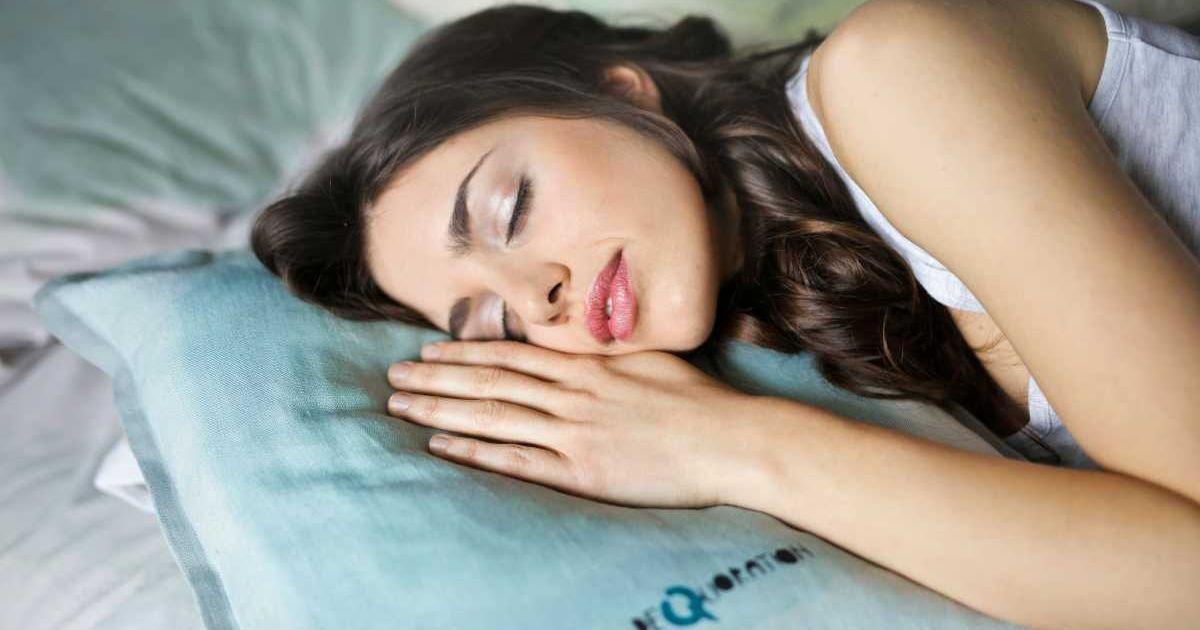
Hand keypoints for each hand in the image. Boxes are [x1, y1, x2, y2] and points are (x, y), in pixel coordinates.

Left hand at [384, 341, 767, 509]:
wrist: (730, 440)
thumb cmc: (698, 399)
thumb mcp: (650, 357)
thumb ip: (607, 350)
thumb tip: (580, 339)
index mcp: (587, 366)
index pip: (510, 354)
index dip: (464, 352)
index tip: (428, 350)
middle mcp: (571, 394)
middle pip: (489, 381)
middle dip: (437, 378)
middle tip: (394, 375)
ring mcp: (574, 432)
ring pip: (494, 415)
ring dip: (442, 409)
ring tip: (401, 406)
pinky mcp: (583, 471)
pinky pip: (519, 461)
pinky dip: (476, 453)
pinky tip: (442, 447)